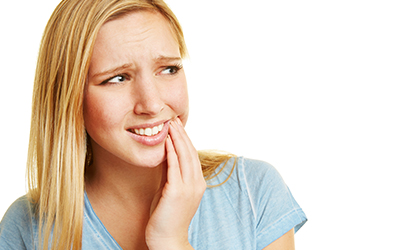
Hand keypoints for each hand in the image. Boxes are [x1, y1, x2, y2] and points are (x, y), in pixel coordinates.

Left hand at [145, 118, 205, 249]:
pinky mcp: (177, 192)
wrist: (168, 240)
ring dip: (177, 138)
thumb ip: (170, 173)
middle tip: (174, 118)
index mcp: (197, 182)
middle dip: (182, 134)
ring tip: (170, 124)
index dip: (185, 139)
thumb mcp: (170, 190)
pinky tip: (167, 141)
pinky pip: (175, 167)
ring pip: (184, 156)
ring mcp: (188, 188)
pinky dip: (172, 152)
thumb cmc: (167, 216)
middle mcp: (197, 183)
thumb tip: (165, 155)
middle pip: (190, 152)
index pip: (192, 155)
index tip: (178, 126)